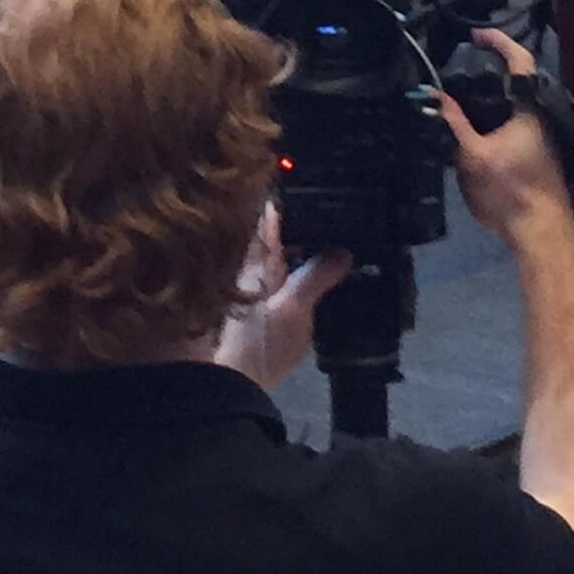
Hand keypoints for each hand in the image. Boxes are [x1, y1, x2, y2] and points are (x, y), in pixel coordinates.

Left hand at [214, 204, 351, 388]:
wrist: (229, 388)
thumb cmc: (257, 344)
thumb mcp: (294, 311)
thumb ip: (317, 277)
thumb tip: (344, 251)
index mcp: (256, 256)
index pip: (269, 210)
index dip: (290, 195)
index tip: (318, 185)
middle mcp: (252, 264)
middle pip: (278, 230)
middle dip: (306, 220)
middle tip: (343, 213)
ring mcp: (255, 285)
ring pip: (282, 252)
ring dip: (306, 245)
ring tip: (342, 240)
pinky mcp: (261, 306)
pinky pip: (284, 275)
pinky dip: (302, 269)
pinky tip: (325, 274)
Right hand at [437, 29, 570, 239]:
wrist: (539, 230)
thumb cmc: (511, 192)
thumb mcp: (473, 157)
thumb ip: (452, 123)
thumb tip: (432, 95)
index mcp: (528, 109)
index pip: (519, 60)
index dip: (499, 41)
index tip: (475, 35)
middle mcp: (538, 115)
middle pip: (514, 80)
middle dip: (487, 69)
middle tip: (458, 63)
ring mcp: (539, 134)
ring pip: (511, 103)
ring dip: (488, 94)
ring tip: (457, 92)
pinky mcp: (534, 151)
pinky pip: (510, 121)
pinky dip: (491, 114)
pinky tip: (470, 125)